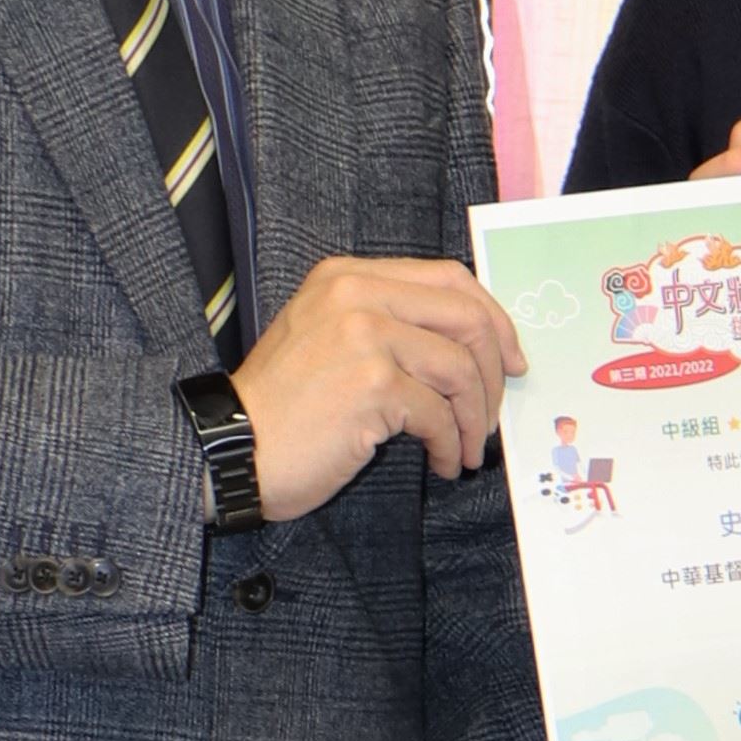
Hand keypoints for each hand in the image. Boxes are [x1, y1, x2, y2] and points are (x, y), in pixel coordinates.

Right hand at [233, 255, 522, 516]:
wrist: (231, 449)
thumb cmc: (282, 408)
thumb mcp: (328, 339)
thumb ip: (387, 324)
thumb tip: (470, 346)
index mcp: (348, 276)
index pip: (449, 278)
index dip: (492, 318)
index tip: (510, 358)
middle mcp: (356, 294)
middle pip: (467, 317)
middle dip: (494, 371)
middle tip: (493, 413)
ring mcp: (364, 335)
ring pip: (460, 369)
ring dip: (473, 419)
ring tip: (464, 449)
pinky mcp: (371, 384)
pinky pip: (438, 414)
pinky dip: (449, 445)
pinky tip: (441, 464)